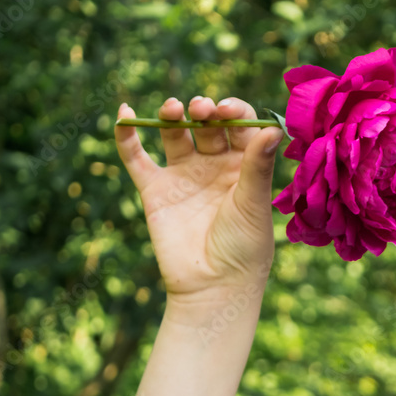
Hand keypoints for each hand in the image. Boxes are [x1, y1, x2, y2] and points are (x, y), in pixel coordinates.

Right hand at [114, 96, 284, 307]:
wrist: (213, 286)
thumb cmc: (244, 247)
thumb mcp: (253, 203)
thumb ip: (258, 165)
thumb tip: (273, 128)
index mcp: (245, 167)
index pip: (240, 126)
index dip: (234, 112)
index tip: (227, 111)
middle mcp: (215, 167)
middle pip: (207, 125)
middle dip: (204, 110)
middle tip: (201, 109)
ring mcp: (184, 176)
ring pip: (174, 134)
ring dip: (171, 115)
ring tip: (172, 108)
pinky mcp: (156, 191)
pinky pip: (137, 158)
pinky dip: (127, 136)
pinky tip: (122, 113)